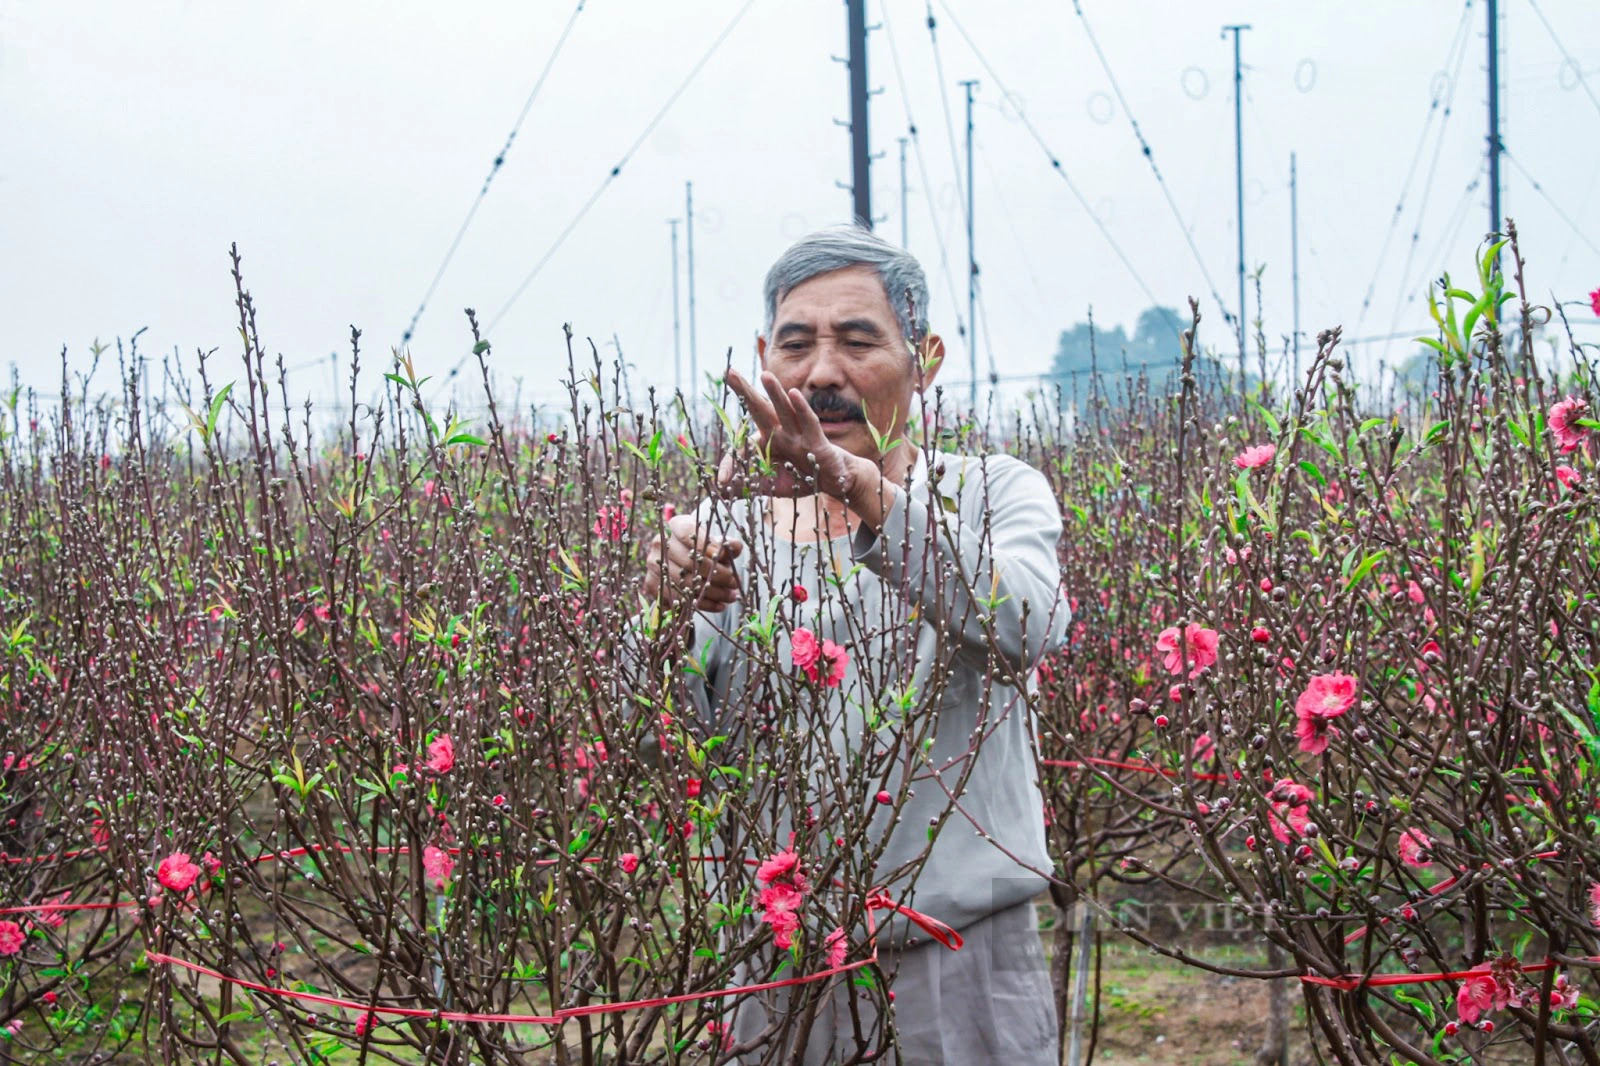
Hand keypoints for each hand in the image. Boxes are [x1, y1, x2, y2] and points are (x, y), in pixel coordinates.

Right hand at [640, 512, 742, 614]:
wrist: (683, 560)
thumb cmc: (705, 549)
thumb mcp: (717, 542)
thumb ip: (727, 544)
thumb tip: (734, 547)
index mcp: (676, 526)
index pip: (688, 533)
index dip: (706, 545)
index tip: (723, 557)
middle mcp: (660, 543)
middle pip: (689, 562)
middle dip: (716, 575)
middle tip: (734, 583)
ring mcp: (654, 564)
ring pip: (685, 583)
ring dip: (712, 593)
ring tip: (731, 596)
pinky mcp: (652, 583)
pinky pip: (679, 598)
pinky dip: (702, 604)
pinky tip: (719, 605)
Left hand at [717, 368, 860, 500]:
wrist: (833, 482)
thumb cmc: (801, 477)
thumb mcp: (770, 484)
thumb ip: (747, 484)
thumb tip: (720, 489)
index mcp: (766, 440)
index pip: (742, 446)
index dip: (730, 463)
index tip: (721, 481)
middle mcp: (780, 432)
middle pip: (760, 408)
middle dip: (745, 391)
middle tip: (730, 373)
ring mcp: (798, 434)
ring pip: (784, 410)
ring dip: (775, 392)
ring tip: (765, 375)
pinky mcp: (817, 440)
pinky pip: (809, 422)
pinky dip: (802, 408)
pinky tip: (794, 394)